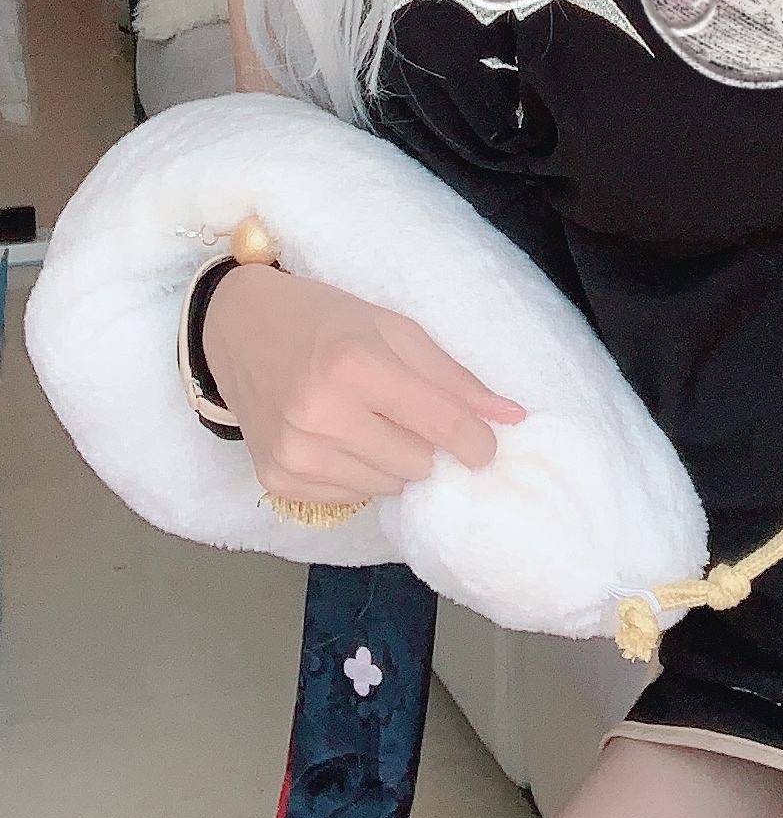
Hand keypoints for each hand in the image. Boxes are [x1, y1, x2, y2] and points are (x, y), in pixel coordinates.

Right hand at [202, 264, 526, 509]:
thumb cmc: (324, 320)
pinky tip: (339, 437)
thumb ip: (453, 377)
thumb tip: (512, 418)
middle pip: (418, 463)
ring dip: (393, 459)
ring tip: (367, 420)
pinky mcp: (278, 479)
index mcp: (352, 365)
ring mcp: (294, 453)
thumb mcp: (393, 327)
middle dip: (427, 444)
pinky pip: (352, 497)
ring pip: (388, 486)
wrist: (235, 329)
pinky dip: (359, 472)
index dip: (477, 440)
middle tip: (406, 413)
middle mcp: (319, 415)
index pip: (440, 424)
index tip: (487, 443)